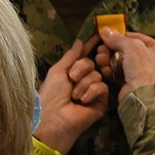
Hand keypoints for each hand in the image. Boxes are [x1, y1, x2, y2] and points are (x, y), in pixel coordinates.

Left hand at [34, 36, 109, 154]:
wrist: (54, 119)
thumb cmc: (51, 95)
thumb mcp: (58, 71)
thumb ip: (70, 56)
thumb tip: (79, 41)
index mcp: (73, 72)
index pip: (84, 56)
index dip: (90, 46)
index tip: (97, 35)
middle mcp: (84, 81)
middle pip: (91, 63)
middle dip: (81, 68)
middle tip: (71, 79)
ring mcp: (94, 92)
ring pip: (97, 75)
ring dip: (83, 84)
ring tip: (74, 96)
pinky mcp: (102, 102)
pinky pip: (102, 87)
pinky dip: (91, 92)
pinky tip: (82, 101)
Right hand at [94, 27, 154, 100]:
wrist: (142, 95)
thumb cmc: (143, 66)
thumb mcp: (131, 46)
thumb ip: (117, 38)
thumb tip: (105, 30)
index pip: (138, 38)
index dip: (122, 36)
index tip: (109, 35)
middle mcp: (154, 61)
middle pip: (128, 51)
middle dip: (112, 50)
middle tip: (100, 49)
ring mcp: (144, 74)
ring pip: (122, 63)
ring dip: (109, 60)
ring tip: (99, 59)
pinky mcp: (133, 85)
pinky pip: (120, 74)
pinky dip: (111, 71)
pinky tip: (104, 69)